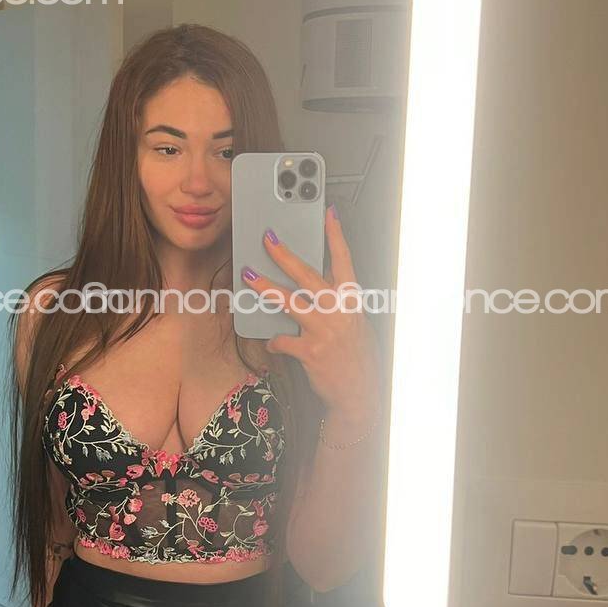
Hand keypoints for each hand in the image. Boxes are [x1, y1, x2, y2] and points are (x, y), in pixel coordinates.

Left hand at [241, 205, 380, 425]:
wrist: (360, 393)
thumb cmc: (357, 356)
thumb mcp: (355, 322)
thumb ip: (338, 301)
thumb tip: (318, 282)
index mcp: (351, 301)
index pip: (344, 260)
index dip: (336, 235)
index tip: (328, 213)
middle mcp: (338, 312)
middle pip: (307, 275)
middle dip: (284, 254)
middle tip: (268, 238)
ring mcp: (323, 330)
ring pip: (288, 301)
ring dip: (265, 287)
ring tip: (248, 276)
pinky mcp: (309, 351)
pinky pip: (283, 339)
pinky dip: (275, 340)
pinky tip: (272, 341)